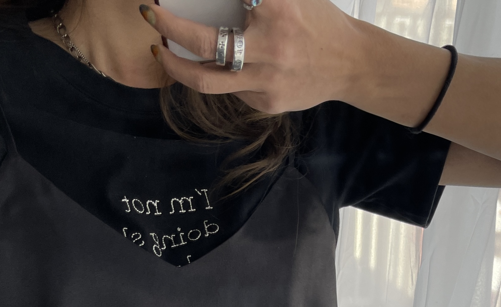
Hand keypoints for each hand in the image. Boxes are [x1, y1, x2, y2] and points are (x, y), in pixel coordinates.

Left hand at [140, 0, 361, 113]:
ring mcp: (266, 81)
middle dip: (169, 27)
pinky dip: (217, 72)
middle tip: (150, 15)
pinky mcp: (266, 102)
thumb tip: (217, 1)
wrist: (350, 64)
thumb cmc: (316, 20)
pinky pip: (229, 88)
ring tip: (160, 51)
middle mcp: (270, 48)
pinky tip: (213, 62)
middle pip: (205, 42)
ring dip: (175, 65)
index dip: (191, 10)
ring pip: (206, 79)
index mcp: (278, 10)